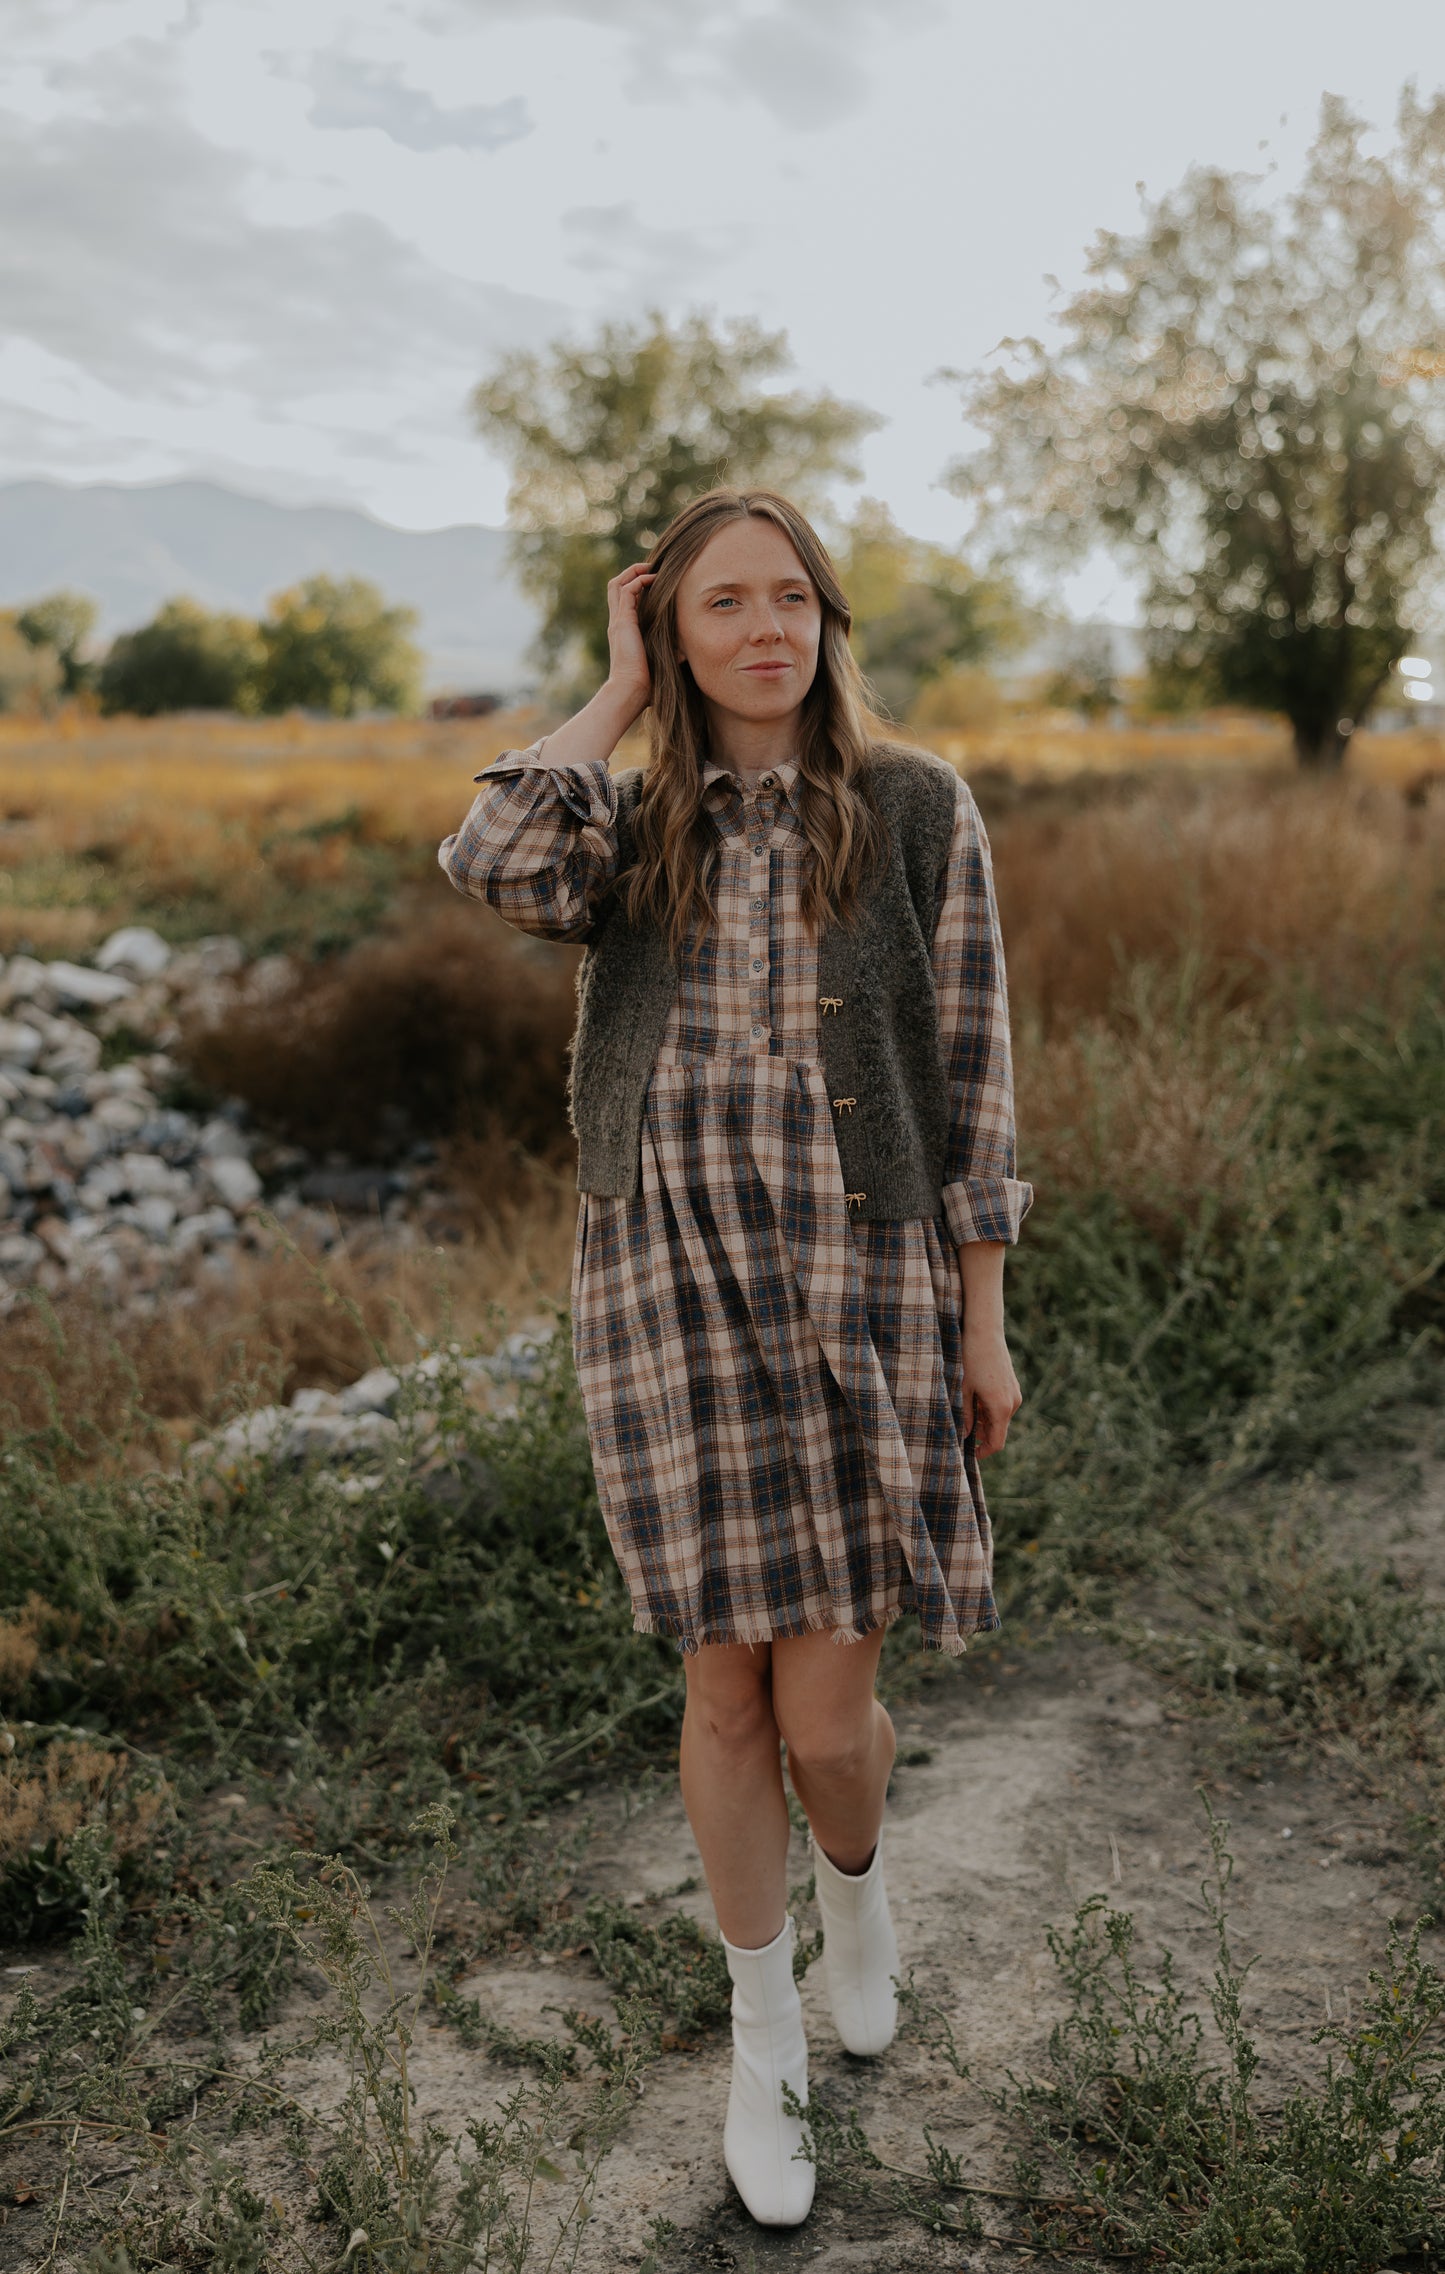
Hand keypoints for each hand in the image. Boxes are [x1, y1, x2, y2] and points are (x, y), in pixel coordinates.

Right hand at [604, 562, 655, 721]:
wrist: (631, 692)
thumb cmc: (645, 685)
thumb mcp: (660, 663)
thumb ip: (669, 653)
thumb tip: (687, 652)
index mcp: (624, 631)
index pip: (624, 600)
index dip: (636, 586)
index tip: (655, 582)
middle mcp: (618, 623)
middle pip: (616, 587)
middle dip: (632, 573)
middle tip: (652, 570)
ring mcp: (618, 621)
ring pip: (617, 584)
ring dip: (634, 572)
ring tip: (651, 569)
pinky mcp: (623, 621)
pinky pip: (627, 590)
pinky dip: (639, 580)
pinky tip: (654, 580)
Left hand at [960, 1324, 1021, 1457]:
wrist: (984, 1331)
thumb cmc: (971, 1360)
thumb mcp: (963, 1390)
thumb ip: (966, 1416)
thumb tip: (965, 1436)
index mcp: (1001, 1408)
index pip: (997, 1442)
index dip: (983, 1452)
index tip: (969, 1453)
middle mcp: (1013, 1403)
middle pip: (998, 1431)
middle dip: (981, 1434)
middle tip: (961, 1426)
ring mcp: (1015, 1393)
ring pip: (1000, 1418)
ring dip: (984, 1420)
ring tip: (965, 1406)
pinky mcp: (1013, 1385)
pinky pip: (1002, 1405)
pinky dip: (989, 1408)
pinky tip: (974, 1396)